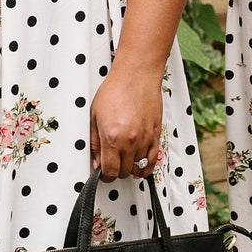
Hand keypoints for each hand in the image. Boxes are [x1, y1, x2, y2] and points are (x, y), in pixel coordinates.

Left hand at [90, 63, 163, 180]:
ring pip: (139, 168)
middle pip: (125, 172)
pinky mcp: (156, 134)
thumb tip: (96, 162)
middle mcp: (130, 141)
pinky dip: (146, 167)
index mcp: (112, 138)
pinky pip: (153, 160)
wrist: (136, 75)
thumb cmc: (115, 90)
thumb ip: (95, 143)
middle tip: (112, 164)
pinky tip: (141, 166)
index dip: (105, 175)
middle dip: (117, 171)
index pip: (110, 171)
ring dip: (131, 168)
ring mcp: (145, 139)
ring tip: (125, 161)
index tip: (104, 172)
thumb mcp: (94, 117)